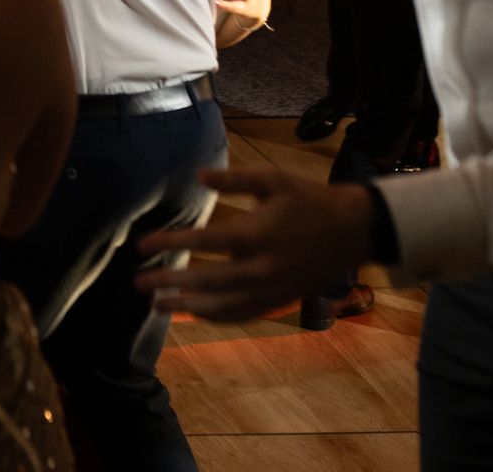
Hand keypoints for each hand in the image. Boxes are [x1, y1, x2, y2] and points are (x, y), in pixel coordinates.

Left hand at [134, 169, 375, 320]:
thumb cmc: (309, 199)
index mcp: (256, 234)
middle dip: (169, 282)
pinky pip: (242, 314)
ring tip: (156, 306)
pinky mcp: (279, 300)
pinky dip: (215, 317)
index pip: (203, 241)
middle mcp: (261, 267)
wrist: (353, 230)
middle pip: (205, 280)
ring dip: (186, 306)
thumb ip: (234, 178)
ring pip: (221, 305)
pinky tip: (193, 314)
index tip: (142, 246)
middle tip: (139, 284)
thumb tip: (197, 175)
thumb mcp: (273, 179)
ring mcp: (271, 288)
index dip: (170, 242)